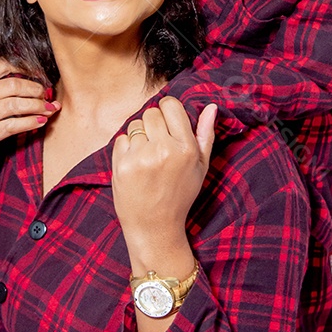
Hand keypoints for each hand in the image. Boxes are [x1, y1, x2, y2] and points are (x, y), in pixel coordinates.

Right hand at [0, 57, 58, 181]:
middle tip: (46, 95)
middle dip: (35, 89)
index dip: (25, 67)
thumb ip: (0, 88)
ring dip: (37, 106)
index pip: (2, 64)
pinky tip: (40, 121)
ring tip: (49, 109)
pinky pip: (13, 125)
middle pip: (13, 84)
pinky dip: (31, 122)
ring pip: (15, 104)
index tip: (39, 74)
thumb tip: (36, 81)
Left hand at [111, 97, 216, 255]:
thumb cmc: (179, 195)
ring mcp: (142, 157)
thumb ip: (206, 135)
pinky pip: (121, 139)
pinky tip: (135, 166)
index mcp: (186, 148)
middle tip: (157, 145)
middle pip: (151, 113)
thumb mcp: (200, 167)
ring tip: (146, 158)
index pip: (170, 105)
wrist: (154, 226)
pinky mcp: (123, 164)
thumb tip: (211, 106)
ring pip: (135, 124)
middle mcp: (164, 149)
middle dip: (153, 125)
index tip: (167, 124)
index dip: (167, 111)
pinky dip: (125, 149)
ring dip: (139, 136)